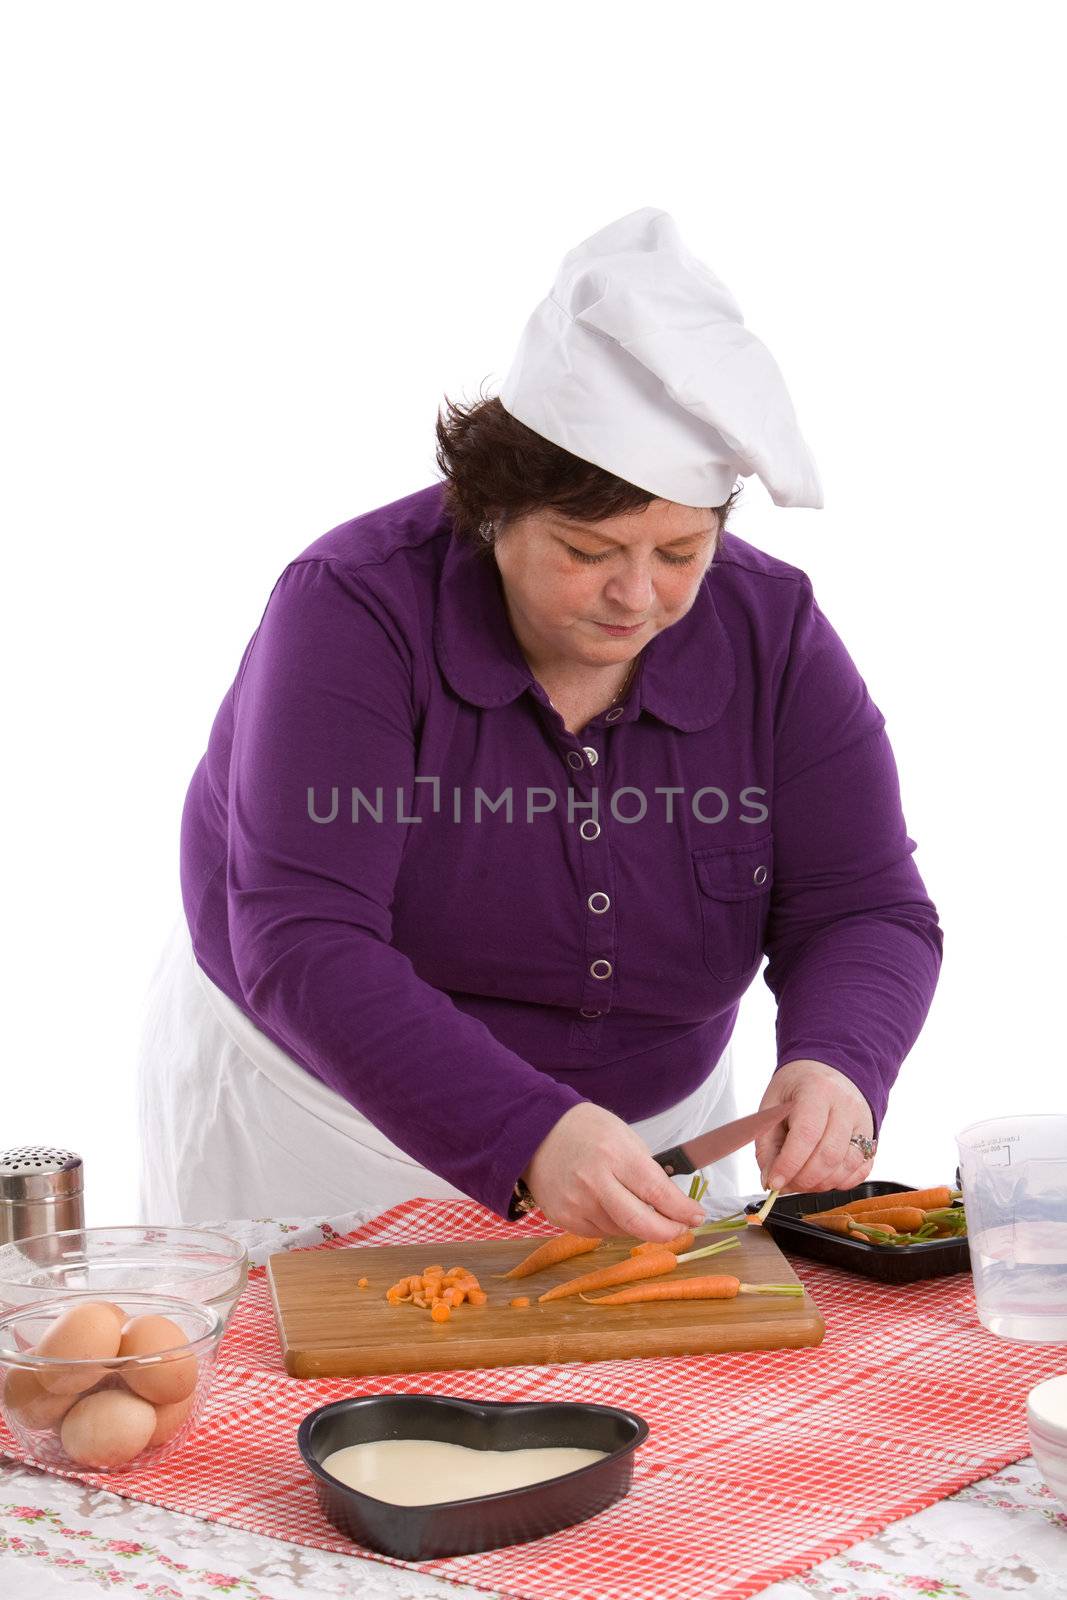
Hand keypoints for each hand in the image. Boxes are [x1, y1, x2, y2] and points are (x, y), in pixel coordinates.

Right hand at [521, 1102, 705, 1242]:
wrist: (536, 1132)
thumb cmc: (587, 1130)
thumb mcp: (625, 1137)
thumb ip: (648, 1171)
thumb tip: (673, 1204)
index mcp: (615, 1155)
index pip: (657, 1192)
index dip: (682, 1210)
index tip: (697, 1216)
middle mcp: (594, 1183)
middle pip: (640, 1224)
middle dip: (668, 1232)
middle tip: (680, 1229)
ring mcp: (576, 1204)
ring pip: (622, 1231)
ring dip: (638, 1224)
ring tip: (634, 1203)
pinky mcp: (563, 1219)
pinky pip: (600, 1232)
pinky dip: (613, 1224)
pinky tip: (608, 1204)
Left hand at [754, 1059, 875, 1194]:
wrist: (828, 1072)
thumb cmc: (797, 1088)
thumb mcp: (772, 1105)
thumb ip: (767, 1143)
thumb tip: (770, 1179)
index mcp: (818, 1090)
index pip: (807, 1133)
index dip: (789, 1163)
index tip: (774, 1181)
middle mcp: (846, 1106)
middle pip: (829, 1155)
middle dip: (804, 1179)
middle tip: (785, 1184)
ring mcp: (864, 1123)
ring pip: (847, 1166)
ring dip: (821, 1184)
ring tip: (801, 1181)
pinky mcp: (872, 1140)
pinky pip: (861, 1171)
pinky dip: (840, 1183)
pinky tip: (822, 1177)